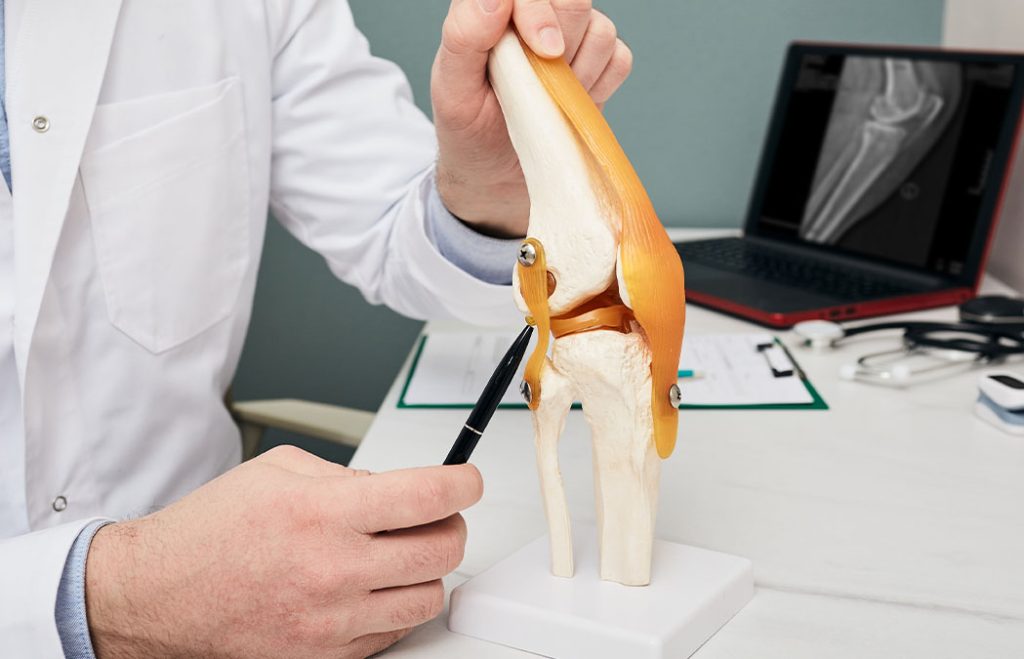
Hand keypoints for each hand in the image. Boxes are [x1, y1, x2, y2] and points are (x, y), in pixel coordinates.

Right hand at [85, 446, 482, 658]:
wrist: (158, 596)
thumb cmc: (209, 532)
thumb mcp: (278, 471)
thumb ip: (346, 475)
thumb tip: (395, 489)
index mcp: (323, 513)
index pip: (427, 495)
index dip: (463, 483)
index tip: (467, 481)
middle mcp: (333, 569)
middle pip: (442, 550)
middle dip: (452, 525)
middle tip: (437, 516)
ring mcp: (332, 620)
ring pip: (428, 598)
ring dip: (427, 570)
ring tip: (402, 554)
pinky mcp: (324, 656)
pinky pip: (393, 633)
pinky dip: (395, 606)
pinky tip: (373, 587)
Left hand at [432, 0, 632, 237]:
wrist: (496, 181)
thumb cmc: (468, 131)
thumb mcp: (451, 90)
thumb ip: (464, 35)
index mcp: (496, 11)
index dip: (540, 11)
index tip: (543, 51)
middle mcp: (536, 17)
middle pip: (574, 0)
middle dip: (561, 42)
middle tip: (539, 79)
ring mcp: (572, 41)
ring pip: (601, 31)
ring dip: (577, 72)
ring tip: (546, 99)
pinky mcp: (600, 69)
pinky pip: (620, 60)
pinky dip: (601, 86)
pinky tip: (571, 104)